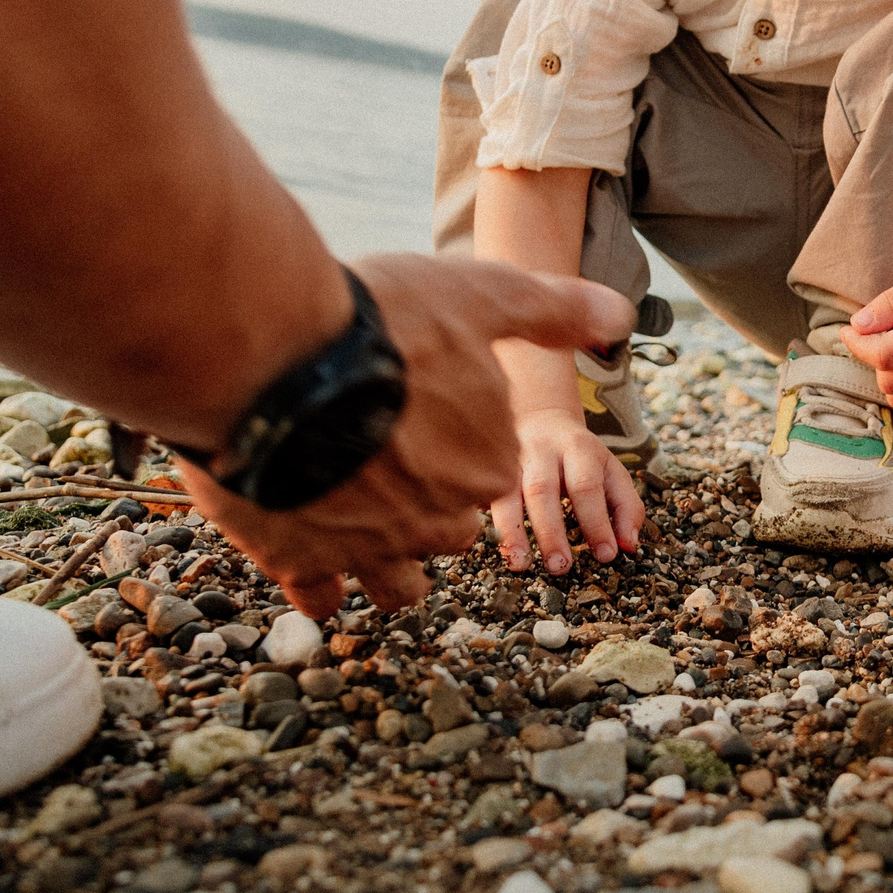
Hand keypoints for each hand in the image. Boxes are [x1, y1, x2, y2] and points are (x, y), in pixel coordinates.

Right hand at [180, 252, 629, 617]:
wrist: (274, 363)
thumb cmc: (382, 325)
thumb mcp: (479, 296)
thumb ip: (549, 310)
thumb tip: (618, 315)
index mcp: (487, 464)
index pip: (489, 466)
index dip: (457, 433)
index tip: (423, 401)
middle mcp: (438, 518)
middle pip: (448, 525)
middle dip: (429, 500)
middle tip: (386, 451)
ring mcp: (371, 548)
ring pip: (397, 579)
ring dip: (389, 557)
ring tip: (356, 512)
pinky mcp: (303, 562)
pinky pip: (322, 596)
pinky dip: (319, 584)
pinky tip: (305, 554)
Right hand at [489, 408, 643, 575]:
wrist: (540, 418)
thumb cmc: (581, 456)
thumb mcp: (611, 471)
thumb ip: (626, 507)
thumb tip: (628, 546)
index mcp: (579, 448)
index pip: (587, 486)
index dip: (596, 522)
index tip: (606, 555)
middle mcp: (542, 451)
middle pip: (542, 489)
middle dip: (551, 531)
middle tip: (560, 567)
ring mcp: (510, 458)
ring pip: (506, 492)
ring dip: (512, 531)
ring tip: (520, 565)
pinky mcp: (488, 469)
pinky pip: (484, 494)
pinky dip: (488, 520)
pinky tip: (497, 547)